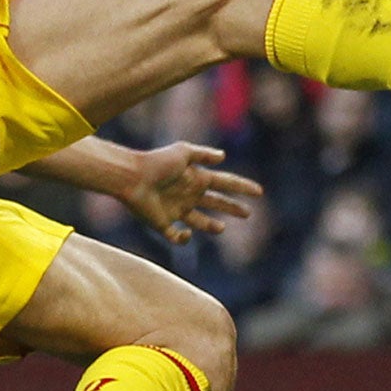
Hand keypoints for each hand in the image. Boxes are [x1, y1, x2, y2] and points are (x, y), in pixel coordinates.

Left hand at [120, 143, 263, 245]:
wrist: (131, 177)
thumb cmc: (157, 162)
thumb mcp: (183, 152)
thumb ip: (203, 154)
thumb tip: (223, 157)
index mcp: (196, 178)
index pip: (225, 183)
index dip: (242, 187)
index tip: (258, 192)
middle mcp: (189, 194)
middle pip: (217, 203)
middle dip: (232, 207)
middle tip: (248, 213)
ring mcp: (176, 210)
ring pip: (200, 221)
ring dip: (212, 226)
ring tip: (221, 228)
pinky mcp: (162, 223)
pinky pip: (177, 236)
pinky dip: (183, 239)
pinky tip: (186, 233)